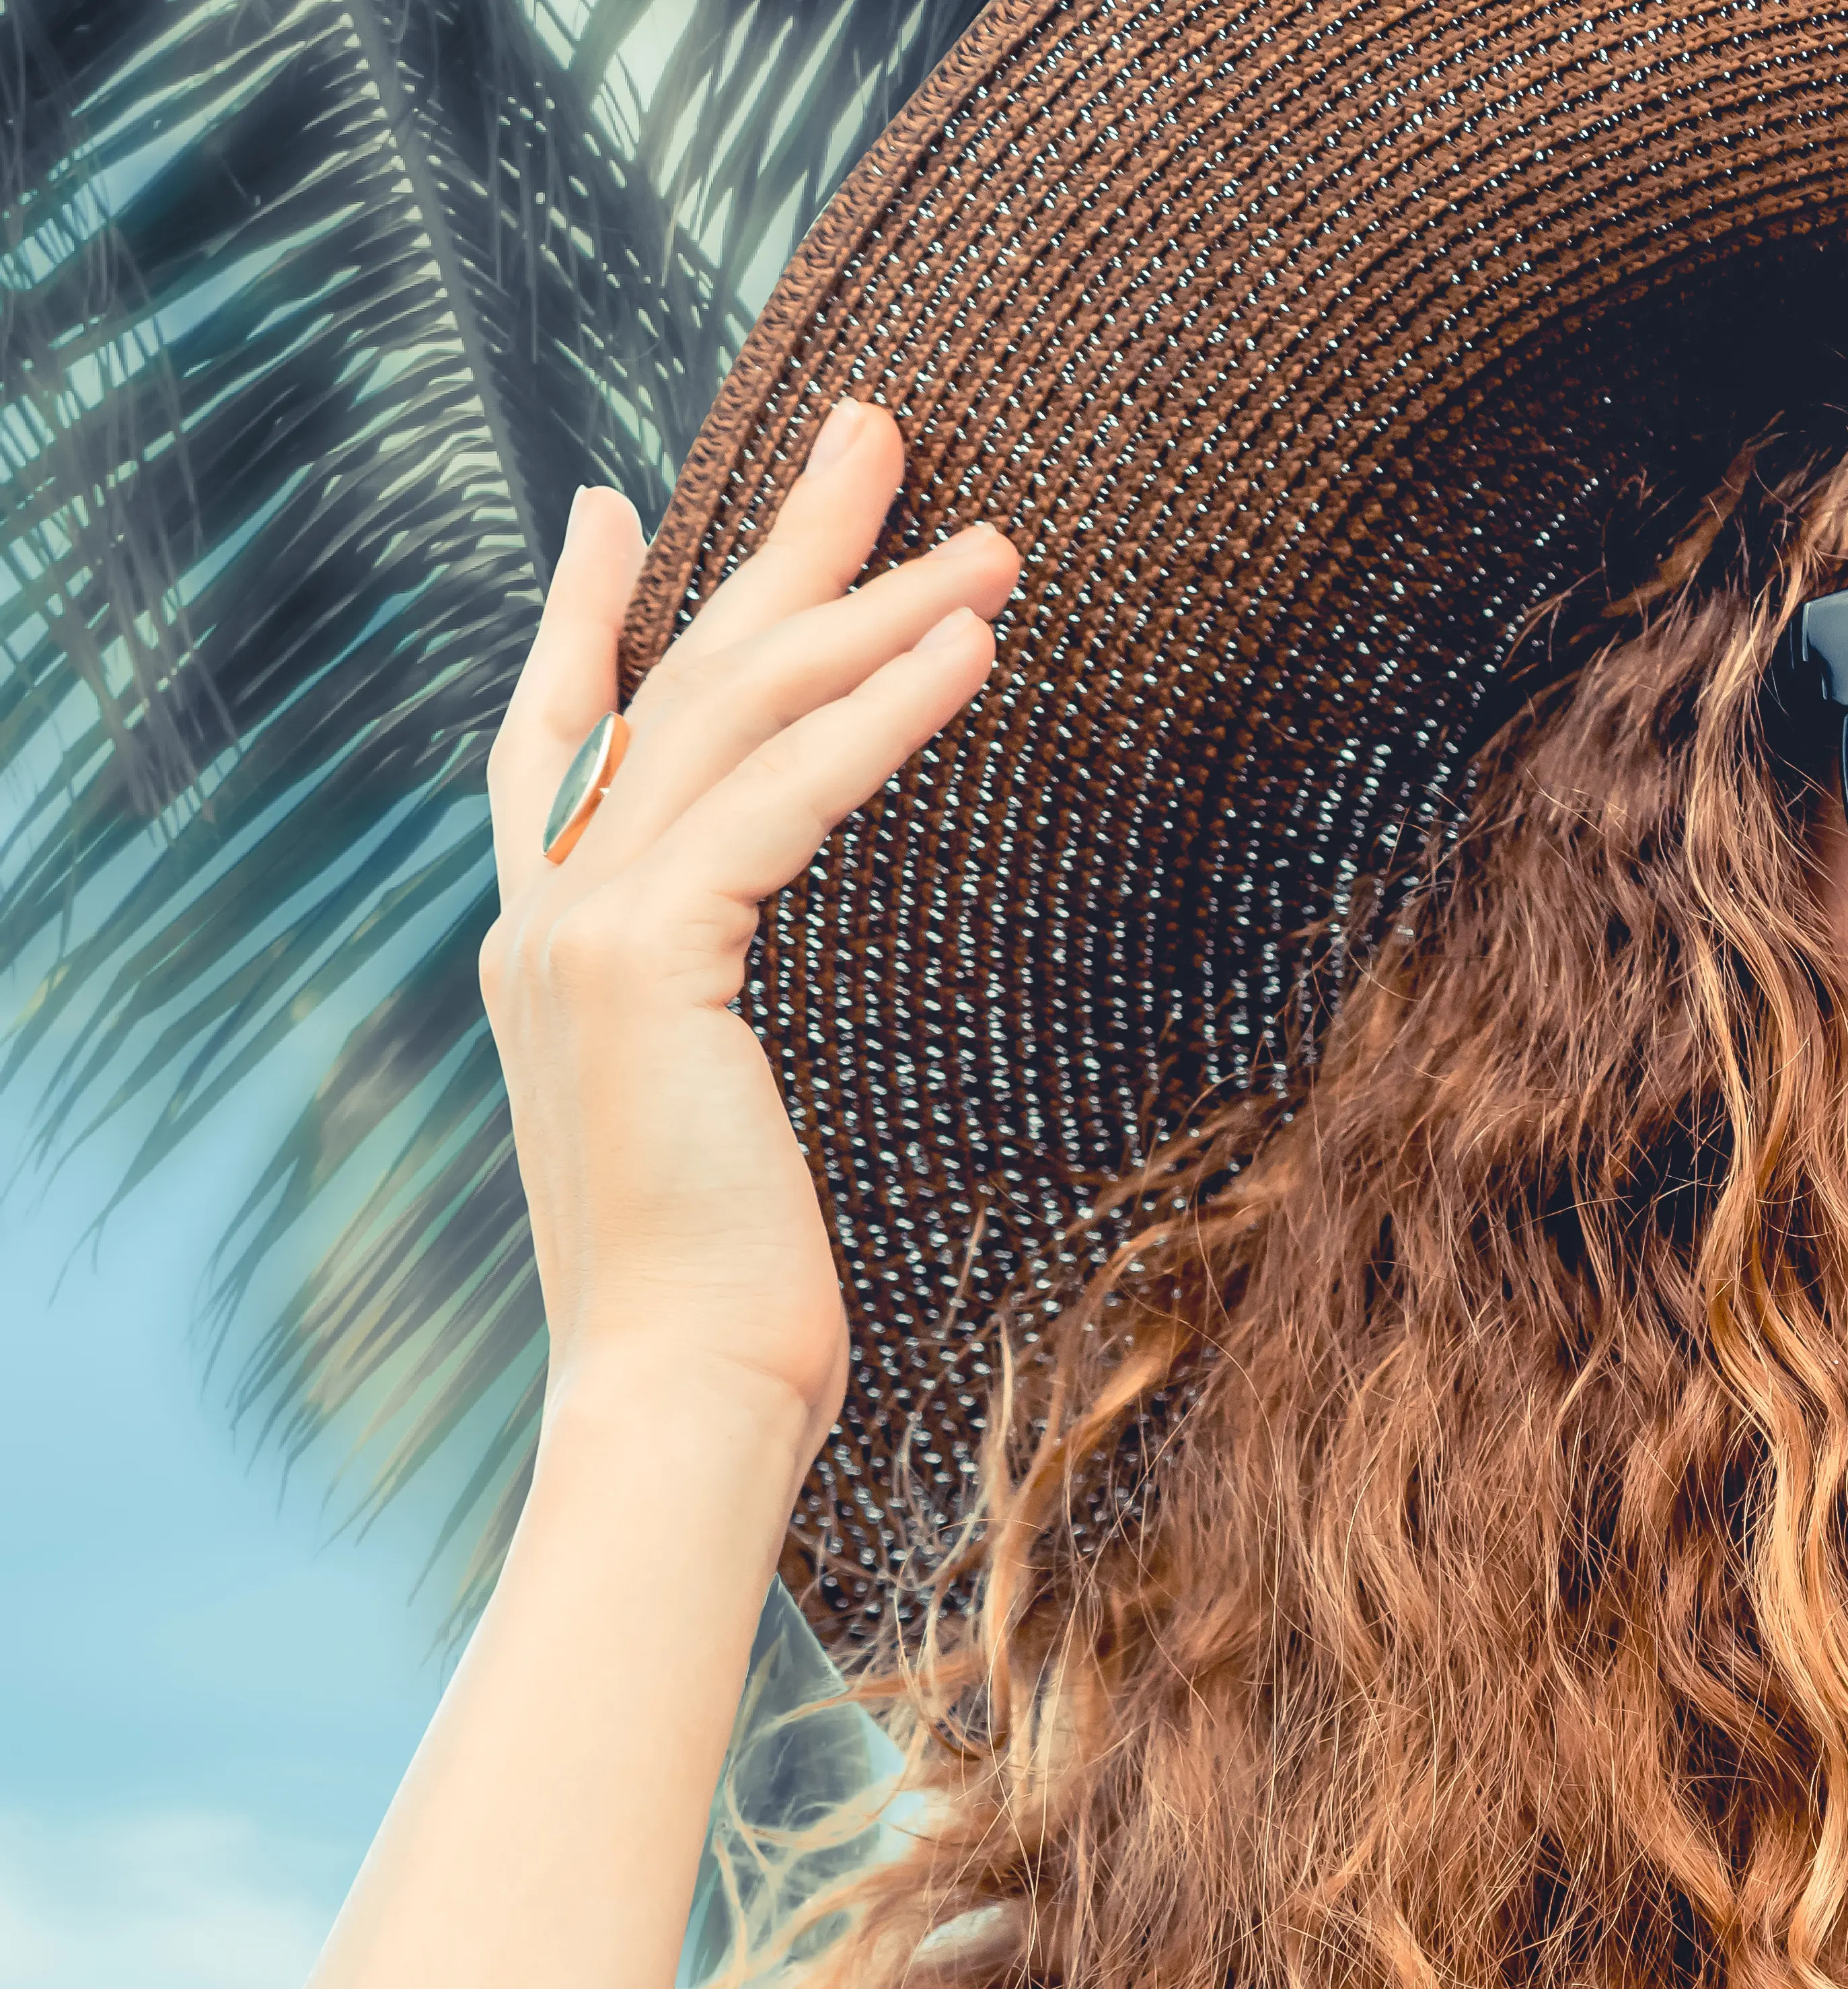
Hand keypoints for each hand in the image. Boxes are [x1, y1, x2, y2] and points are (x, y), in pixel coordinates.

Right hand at [475, 399, 1019, 1446]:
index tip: (621, 505)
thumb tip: (746, 1012)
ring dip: (872, 612)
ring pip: (738, 718)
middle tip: (878, 428)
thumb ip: (711, 1031)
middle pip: (672, 682)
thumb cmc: (731, 1293)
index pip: (561, 741)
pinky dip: (880, 716)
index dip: (587, 616)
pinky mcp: (652, 964)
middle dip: (780, 551)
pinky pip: (786, 801)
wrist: (683, 1391)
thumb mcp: (712, 1125)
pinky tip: (968, 651)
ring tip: (991, 535)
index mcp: (556, 951)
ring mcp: (583, 934)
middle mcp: (546, 917)